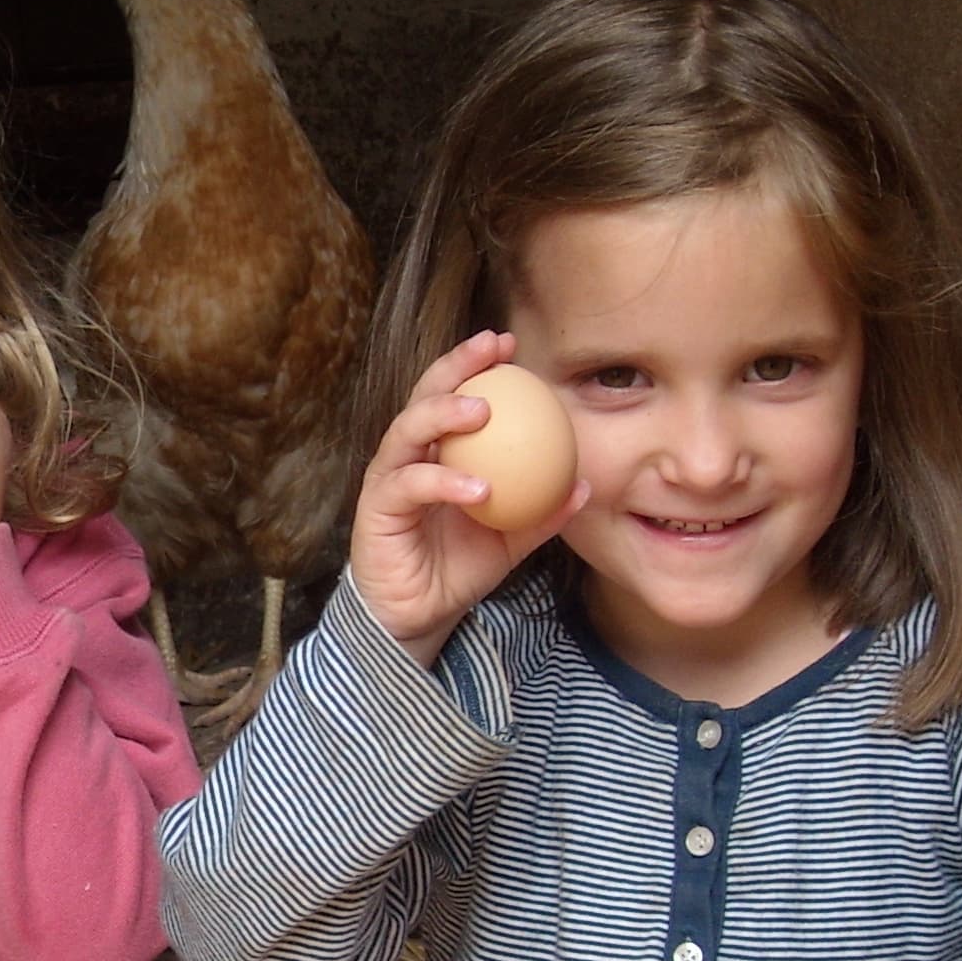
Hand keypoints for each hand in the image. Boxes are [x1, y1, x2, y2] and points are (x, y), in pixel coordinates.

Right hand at [349, 331, 587, 664]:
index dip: (476, 366)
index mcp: (438, 451)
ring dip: (443, 413)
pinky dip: (443, 482)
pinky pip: (409, 486)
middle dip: (455, 366)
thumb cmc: (458, 567)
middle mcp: (408, 455)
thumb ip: (543, 511)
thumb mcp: (511, 537)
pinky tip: (478, 487)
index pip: (453, 394)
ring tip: (483, 412)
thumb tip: (586, 485)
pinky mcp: (376, 509)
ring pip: (406, 430)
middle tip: (492, 352)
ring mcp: (388, 479)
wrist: (419, 615)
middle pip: (424, 395)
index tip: (510, 345)